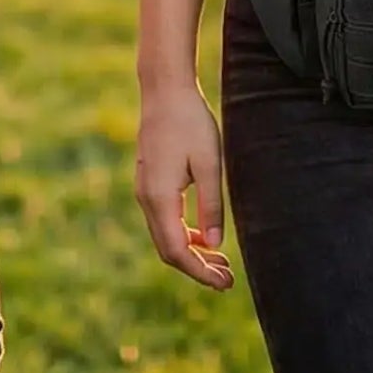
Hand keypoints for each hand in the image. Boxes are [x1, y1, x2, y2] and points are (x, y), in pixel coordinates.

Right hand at [135, 84, 232, 290]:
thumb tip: (215, 245)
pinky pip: (163, 219)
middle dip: (197, 267)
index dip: (200, 272)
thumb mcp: (209, 164)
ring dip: (191, 251)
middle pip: (168, 249)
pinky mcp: (149, 181)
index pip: (177, 251)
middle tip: (227, 278)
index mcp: (160, 197)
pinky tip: (204, 234)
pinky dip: (183, 234)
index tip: (224, 282)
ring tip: (220, 261)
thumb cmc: (190, 122)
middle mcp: (146, 197)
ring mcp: (144, 189)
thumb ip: (211, 206)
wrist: (164, 89)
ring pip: (164, 235)